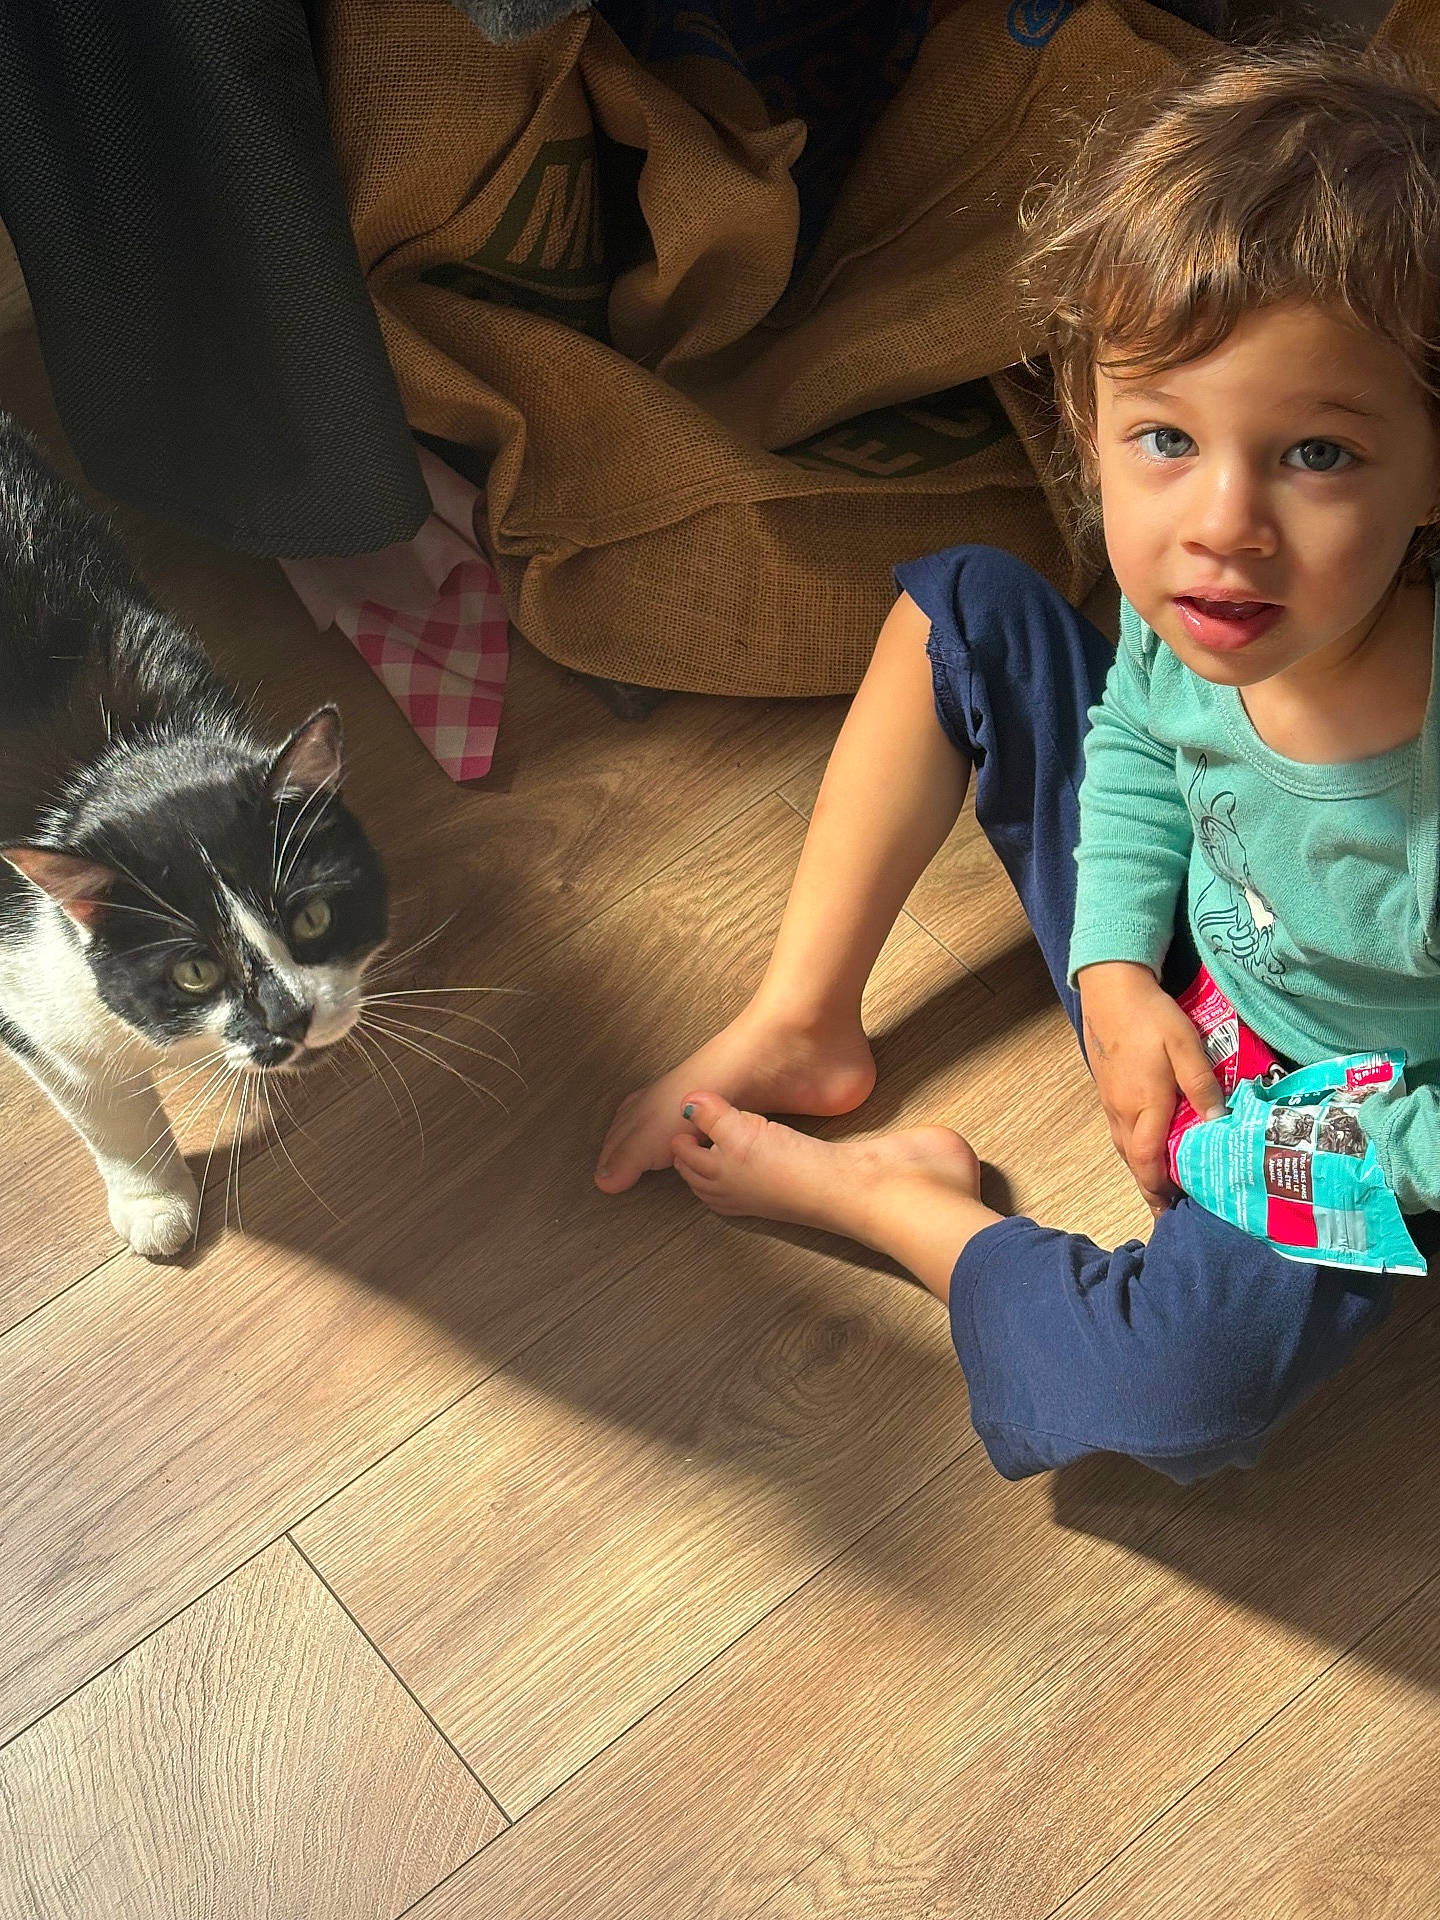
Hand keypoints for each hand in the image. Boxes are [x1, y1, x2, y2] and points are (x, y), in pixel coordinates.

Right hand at [1077, 961, 1226, 1216]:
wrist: (1110, 989)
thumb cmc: (1152, 1017)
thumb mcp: (1186, 1046)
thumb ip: (1202, 1085)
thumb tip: (1218, 1123)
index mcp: (1144, 1106)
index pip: (1147, 1162)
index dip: (1158, 1191)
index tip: (1171, 1212)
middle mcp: (1122, 1111)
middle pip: (1133, 1161)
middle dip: (1151, 1187)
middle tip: (1171, 1208)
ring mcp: (1110, 1101)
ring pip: (1124, 1147)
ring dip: (1142, 1168)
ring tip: (1162, 1184)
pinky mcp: (1107, 1089)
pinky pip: (1120, 1130)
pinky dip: (1135, 1148)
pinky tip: (1149, 1144)